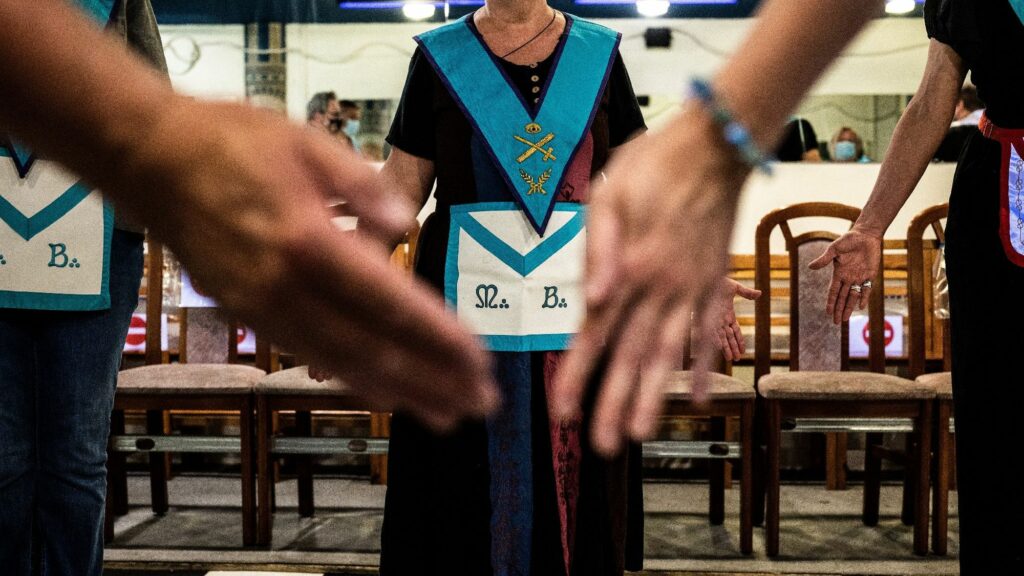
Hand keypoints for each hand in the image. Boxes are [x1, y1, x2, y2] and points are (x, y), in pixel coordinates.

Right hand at [114, 97, 496, 429]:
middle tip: (478, 403)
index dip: (437, 338)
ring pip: (341, 363)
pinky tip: (385, 392)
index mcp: (306, 241)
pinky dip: (353, 378)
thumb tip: (404, 225)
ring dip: (399, 391)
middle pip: (372, 347)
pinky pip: (309, 355)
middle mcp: (285, 287)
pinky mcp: (247, 314)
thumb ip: (360, 185)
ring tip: (444, 413)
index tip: (479, 362)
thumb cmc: (228, 141)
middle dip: (432, 379)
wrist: (147, 161)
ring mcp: (262, 307)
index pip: (389, 303)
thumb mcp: (303, 141)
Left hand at [553, 103, 750, 456]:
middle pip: (631, 355)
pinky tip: (699, 395)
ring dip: (654, 396)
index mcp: (629, 268)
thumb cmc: (654, 163)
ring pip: (669, 353)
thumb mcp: (610, 194)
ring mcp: (692, 287)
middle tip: (602, 445)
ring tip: (641, 433)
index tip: (562, 412)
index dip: (577, 375)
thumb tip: (592, 299)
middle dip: (614, 403)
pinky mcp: (715, 280)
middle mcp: (661, 286)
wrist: (716, 143)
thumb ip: (599, 250)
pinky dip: (705, 364)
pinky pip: (710, 330)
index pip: (595, 333)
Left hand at [712, 278, 761, 361]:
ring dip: (726, 348)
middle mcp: (720, 319)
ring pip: (721, 337)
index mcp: (727, 314)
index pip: (735, 331)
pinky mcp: (705, 317)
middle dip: (733, 348)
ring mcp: (713, 319)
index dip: (739, 341)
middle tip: (737, 359)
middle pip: (729, 337)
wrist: (704, 278)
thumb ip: (746, 292)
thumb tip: (760, 293)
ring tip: (730, 359)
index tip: (743, 351)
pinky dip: (715, 339)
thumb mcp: (735, 287)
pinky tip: (718, 347)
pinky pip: (711, 331)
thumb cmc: (718, 282)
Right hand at [808, 228, 881, 324]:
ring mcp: (859, 277)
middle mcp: (848, 278)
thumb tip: (810, 267)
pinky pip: (867, 289)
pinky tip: (861, 306)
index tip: (827, 312)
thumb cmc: (848, 240)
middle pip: (842, 298)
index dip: (830, 302)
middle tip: (836, 322)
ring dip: (848, 308)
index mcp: (839, 273)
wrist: (866, 235)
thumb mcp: (834, 249)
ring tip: (844, 319)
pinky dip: (864, 297)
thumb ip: (824, 259)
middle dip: (838, 309)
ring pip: (853, 296)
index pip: (833, 291)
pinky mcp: (870, 275)